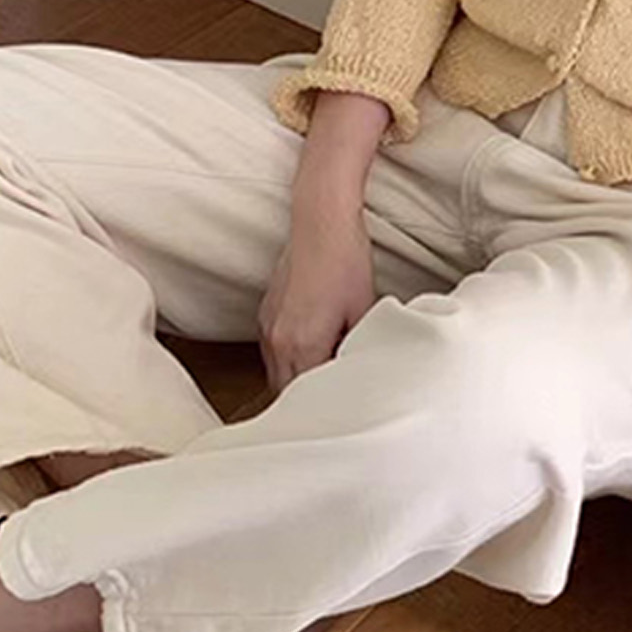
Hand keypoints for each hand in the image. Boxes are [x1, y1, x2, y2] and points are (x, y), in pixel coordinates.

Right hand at [258, 208, 374, 390]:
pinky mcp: (265, 315)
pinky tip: (311, 350)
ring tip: (325, 374)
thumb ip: (361, 347)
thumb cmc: (346, 263)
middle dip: (309, 398)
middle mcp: (278, 343)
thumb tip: (366, 368)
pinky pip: (273, 353)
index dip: (327, 404)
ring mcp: (268, 329)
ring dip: (297, 379)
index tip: (343, 406)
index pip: (309, 397)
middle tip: (335, 398)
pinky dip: (289, 360)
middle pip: (287, 392)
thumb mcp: (364, 310)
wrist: (322, 225)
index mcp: (304, 346)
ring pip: (277, 374)